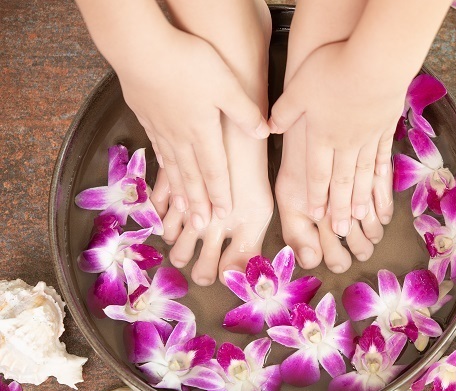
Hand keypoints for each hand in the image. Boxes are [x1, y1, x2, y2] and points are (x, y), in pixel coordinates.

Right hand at [116, 26, 268, 229]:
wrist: (140, 48)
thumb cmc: (187, 63)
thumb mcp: (226, 85)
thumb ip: (245, 111)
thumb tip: (264, 132)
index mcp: (202, 131)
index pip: (214, 170)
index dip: (220, 194)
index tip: (223, 215)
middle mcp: (180, 136)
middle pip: (191, 176)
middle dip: (198, 203)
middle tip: (200, 226)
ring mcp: (160, 128)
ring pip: (172, 167)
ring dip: (178, 191)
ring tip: (180, 211)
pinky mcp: (145, 116)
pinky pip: (156, 150)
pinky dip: (162, 167)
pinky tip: (164, 172)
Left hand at [269, 41, 402, 236]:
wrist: (375, 61)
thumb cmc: (333, 70)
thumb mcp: (298, 88)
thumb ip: (284, 111)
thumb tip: (268, 127)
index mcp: (322, 136)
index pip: (317, 173)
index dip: (316, 195)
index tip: (316, 215)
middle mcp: (346, 143)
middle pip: (341, 181)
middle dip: (339, 207)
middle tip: (340, 231)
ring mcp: (369, 137)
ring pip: (363, 175)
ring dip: (360, 198)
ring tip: (360, 217)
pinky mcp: (386, 127)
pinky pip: (382, 157)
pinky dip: (381, 174)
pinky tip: (381, 185)